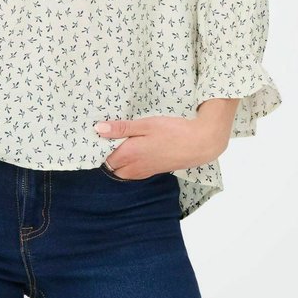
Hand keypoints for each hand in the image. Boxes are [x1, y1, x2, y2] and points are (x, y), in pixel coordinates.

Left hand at [92, 106, 237, 179]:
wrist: (199, 144)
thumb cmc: (172, 131)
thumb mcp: (145, 124)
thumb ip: (121, 128)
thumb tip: (98, 129)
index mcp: (128, 155)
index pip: (104, 159)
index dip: (99, 149)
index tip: (98, 137)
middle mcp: (134, 168)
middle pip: (112, 169)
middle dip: (107, 158)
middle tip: (108, 141)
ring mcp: (145, 171)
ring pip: (124, 173)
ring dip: (119, 162)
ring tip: (120, 145)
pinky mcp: (154, 171)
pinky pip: (135, 173)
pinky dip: (130, 165)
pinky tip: (135, 151)